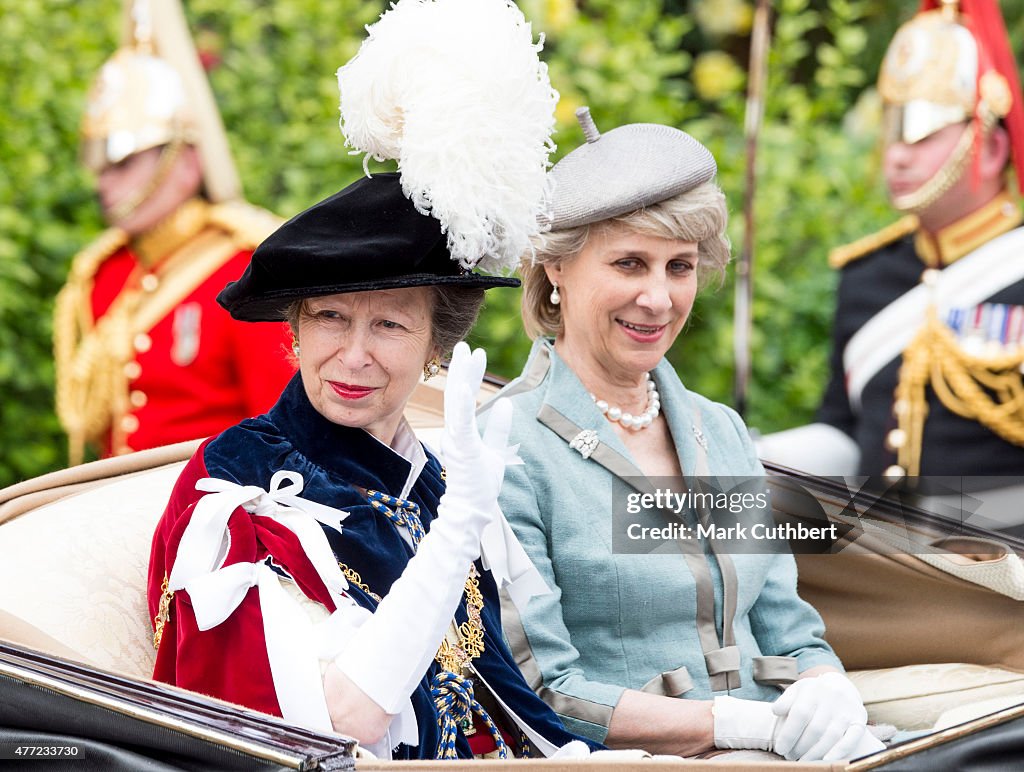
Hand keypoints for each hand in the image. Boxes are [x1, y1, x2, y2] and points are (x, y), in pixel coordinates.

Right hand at [440, 342, 513, 515]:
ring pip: (456, 402)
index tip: (477, 354)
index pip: (464, 398)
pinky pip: (460, 421)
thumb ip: (498, 428)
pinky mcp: (461, 448)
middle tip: (465, 345)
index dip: (470, 375)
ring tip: (464, 355)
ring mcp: (456, 440)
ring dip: (460, 377)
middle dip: (462, 369)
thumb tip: (505, 403)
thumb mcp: (496, 451)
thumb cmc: (481, 486)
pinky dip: (460, 401)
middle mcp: (455, 432)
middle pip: (457, 394)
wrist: (472, 510)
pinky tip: (462, 383)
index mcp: (462, 432)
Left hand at [771, 672, 870, 760]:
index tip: (780, 748)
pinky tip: (826, 760)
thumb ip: (785, 701)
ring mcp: (847, 711)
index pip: (799, 714)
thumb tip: (775, 711)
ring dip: (816, 753)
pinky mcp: (859, 720)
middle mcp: (831, 699)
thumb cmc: (813, 693)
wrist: (841, 686)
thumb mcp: (797, 690)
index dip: (788, 734)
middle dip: (800, 747)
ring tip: (803, 761)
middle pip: (815, 728)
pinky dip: (839, 751)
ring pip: (831, 736)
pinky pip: (851, 738)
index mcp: (813, 690)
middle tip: (790, 757)